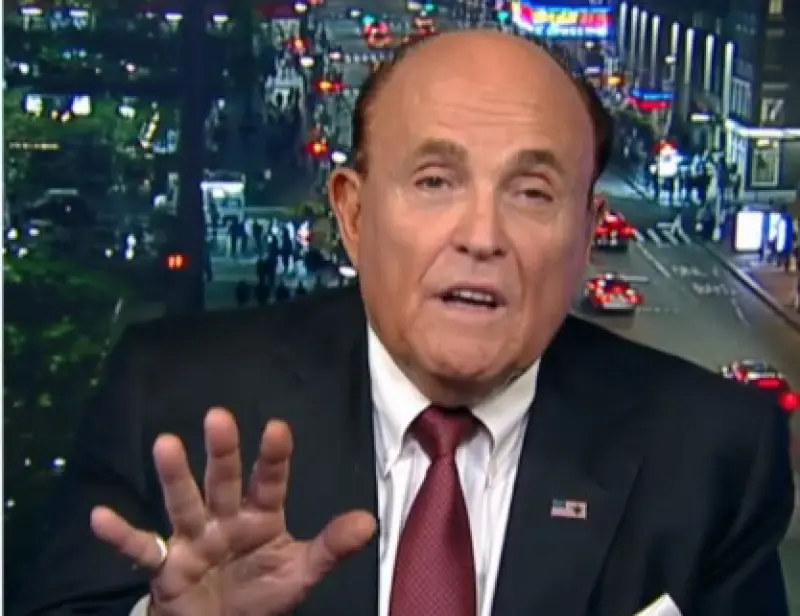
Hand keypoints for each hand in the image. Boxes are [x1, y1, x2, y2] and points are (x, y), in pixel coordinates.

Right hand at [91, 408, 376, 615]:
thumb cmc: (262, 593)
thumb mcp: (300, 573)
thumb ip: (330, 548)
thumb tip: (369, 521)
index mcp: (261, 516)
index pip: (270, 482)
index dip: (274, 457)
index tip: (277, 428)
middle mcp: (225, 518)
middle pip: (223, 481)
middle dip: (222, 451)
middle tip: (219, 416)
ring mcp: (193, 538)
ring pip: (184, 502)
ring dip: (174, 476)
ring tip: (165, 443)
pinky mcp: (166, 565)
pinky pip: (141, 548)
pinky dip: (122, 535)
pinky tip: (99, 517)